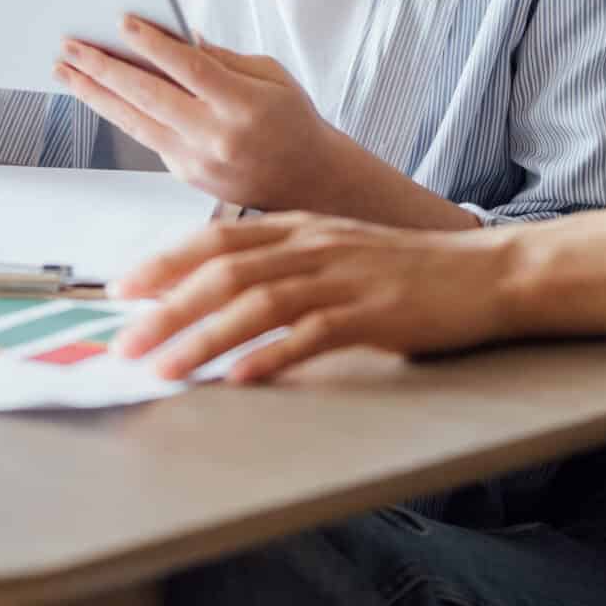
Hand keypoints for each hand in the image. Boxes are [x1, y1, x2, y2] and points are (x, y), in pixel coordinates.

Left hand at [54, 16, 348, 209]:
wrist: (309, 181)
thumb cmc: (291, 119)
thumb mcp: (271, 76)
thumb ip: (222, 58)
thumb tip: (176, 36)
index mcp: (244, 105)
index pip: (189, 69)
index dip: (152, 44)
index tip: (120, 21)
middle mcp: (217, 137)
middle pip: (149, 96)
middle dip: (103, 67)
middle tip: (70, 45)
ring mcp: (197, 161)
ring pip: (134, 122)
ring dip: (94, 94)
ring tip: (65, 70)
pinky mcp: (185, 174)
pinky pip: (145, 136)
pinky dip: (119, 112)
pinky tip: (96, 92)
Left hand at [109, 213, 523, 382]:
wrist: (485, 272)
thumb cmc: (406, 269)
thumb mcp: (335, 251)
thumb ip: (283, 264)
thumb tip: (220, 293)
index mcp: (298, 228)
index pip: (215, 240)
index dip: (163, 263)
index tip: (121, 291)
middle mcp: (313, 245)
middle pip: (223, 272)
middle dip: (166, 309)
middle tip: (125, 343)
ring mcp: (343, 278)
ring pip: (257, 303)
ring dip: (203, 338)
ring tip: (165, 369)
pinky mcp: (374, 313)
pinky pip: (312, 334)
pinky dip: (272, 356)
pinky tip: (241, 378)